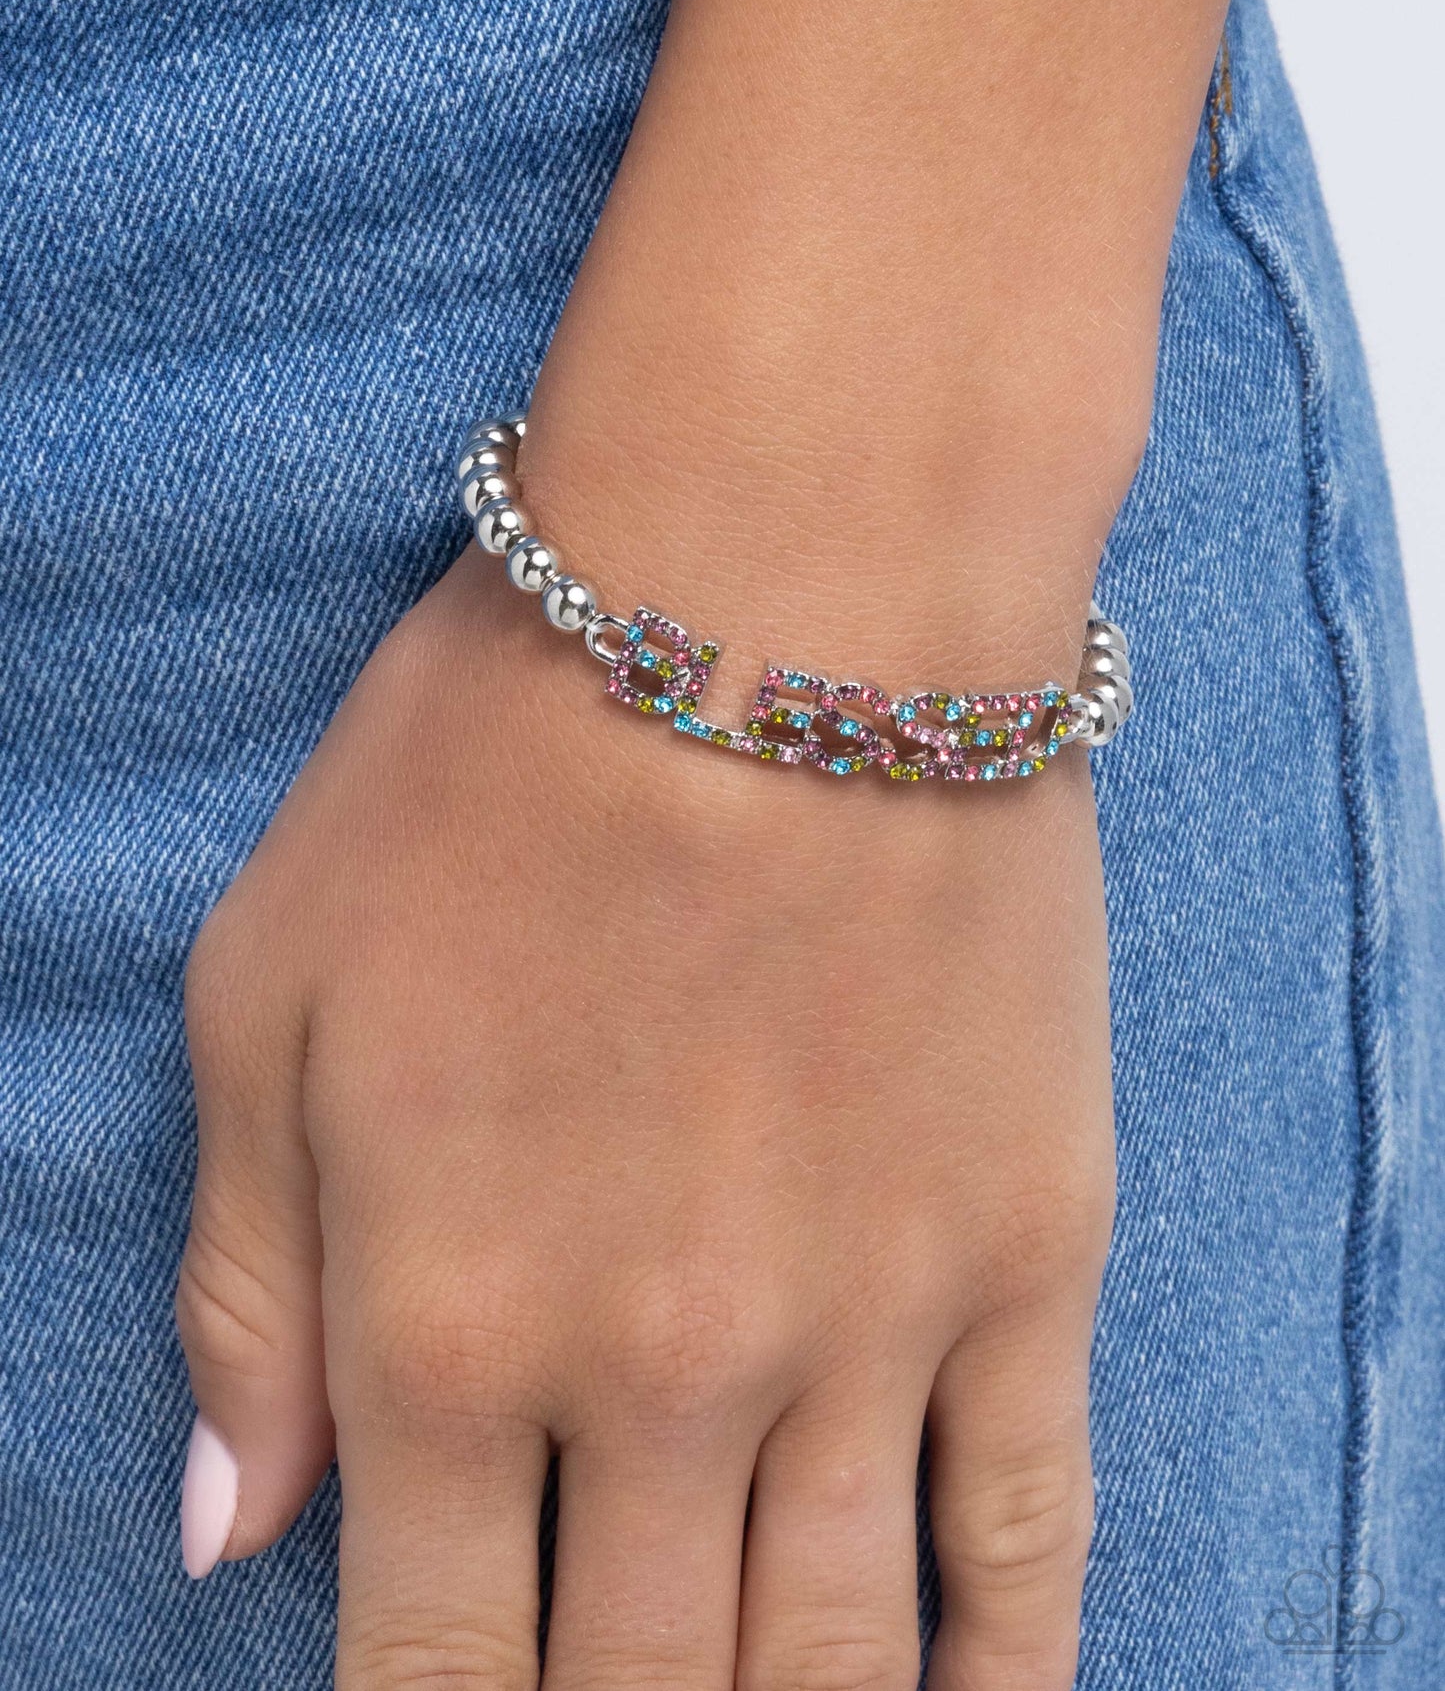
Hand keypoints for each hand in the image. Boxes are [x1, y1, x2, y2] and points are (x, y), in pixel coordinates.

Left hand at [177, 536, 1114, 1690]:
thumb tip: (228, 1533)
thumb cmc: (495, 761)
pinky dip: (1001, 1675)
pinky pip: (1028, 1539)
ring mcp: (867, 1327)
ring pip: (829, 1667)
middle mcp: (663, 1377)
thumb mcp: (274, 991)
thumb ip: (246, 1286)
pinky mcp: (1023, 1251)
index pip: (426, 1679)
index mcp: (449, 1328)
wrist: (780, 593)